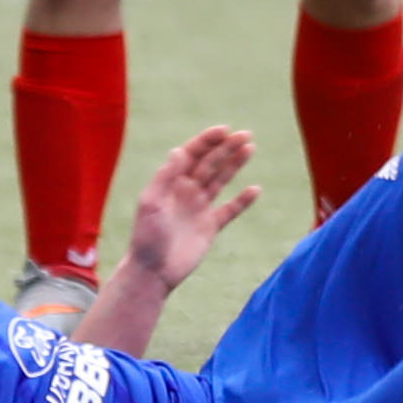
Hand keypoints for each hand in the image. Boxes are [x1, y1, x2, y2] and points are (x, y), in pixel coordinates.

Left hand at [116, 126, 259, 294]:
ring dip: (235, 164)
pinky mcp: (210, 227)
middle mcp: (186, 191)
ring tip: (250, 148)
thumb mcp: (151, 203)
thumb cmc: (146, 237)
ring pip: (221, 180)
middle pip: (210, 163)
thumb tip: (180, 150)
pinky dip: (243, 200)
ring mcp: (199, 208)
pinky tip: (255, 189)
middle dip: (226, 148)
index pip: (191, 154)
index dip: (207, 141)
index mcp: (170, 182)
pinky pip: (230, 210)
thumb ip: (166, 177)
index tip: (224, 130)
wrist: (153, 271)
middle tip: (246, 134)